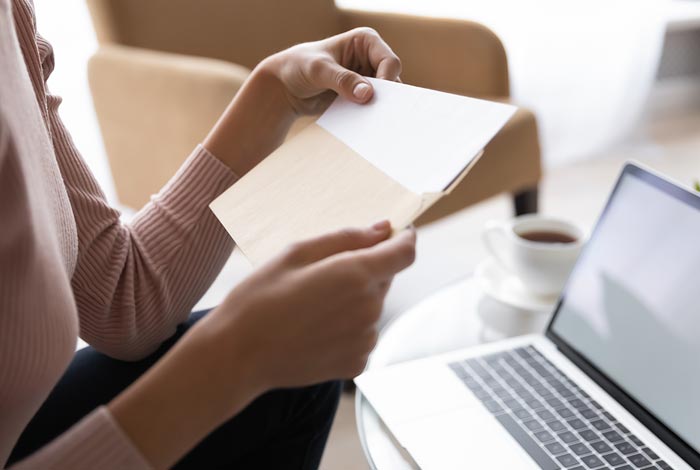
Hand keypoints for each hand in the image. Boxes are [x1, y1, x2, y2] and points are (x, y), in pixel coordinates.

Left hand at [204, 28, 401, 174]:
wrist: (285, 87)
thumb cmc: (298, 67)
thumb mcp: (319, 71)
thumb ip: (342, 80)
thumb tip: (367, 94)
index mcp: (366, 41)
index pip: (389, 62)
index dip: (387, 80)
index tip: (373, 98)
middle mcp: (371, 59)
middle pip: (393, 81)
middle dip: (386, 98)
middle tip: (380, 115)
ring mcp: (368, 79)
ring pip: (385, 98)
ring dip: (378, 109)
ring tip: (370, 122)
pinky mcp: (361, 97)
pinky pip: (373, 109)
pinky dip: (369, 117)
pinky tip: (363, 126)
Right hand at [207, 221, 415, 390]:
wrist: (237, 356)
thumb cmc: (260, 298)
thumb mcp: (297, 253)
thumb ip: (347, 238)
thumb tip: (383, 229)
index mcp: (356, 275)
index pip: (404, 252)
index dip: (403, 237)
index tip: (396, 231)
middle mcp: (369, 309)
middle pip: (385, 278)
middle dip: (366, 268)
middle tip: (323, 272)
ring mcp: (365, 340)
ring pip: (373, 306)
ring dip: (356, 299)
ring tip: (312, 305)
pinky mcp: (356, 363)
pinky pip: (363, 333)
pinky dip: (348, 326)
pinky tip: (315, 328)